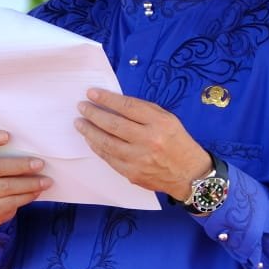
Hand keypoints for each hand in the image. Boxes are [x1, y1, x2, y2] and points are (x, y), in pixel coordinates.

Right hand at [0, 131, 50, 228]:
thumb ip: (7, 149)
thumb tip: (35, 147)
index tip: (8, 135)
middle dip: (20, 166)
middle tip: (40, 164)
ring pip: (6, 187)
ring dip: (29, 184)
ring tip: (46, 181)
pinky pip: (10, 202)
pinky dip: (27, 196)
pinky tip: (38, 191)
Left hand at [74, 89, 210, 199]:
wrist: (189, 175)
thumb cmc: (178, 143)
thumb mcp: (168, 119)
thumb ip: (144, 112)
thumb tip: (114, 104)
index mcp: (159, 123)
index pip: (127, 107)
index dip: (107, 99)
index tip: (92, 93)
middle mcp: (149, 141)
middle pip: (113, 125)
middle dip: (93, 114)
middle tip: (81, 107)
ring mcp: (139, 159)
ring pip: (107, 143)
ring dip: (89, 131)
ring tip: (79, 123)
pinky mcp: (132, 174)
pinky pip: (109, 158)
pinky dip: (97, 147)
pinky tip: (91, 139)